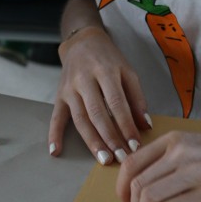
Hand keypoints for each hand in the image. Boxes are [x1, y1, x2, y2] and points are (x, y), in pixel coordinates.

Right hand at [48, 27, 151, 163]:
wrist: (82, 41)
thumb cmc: (108, 59)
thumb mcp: (127, 71)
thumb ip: (137, 97)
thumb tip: (145, 126)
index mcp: (105, 71)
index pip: (116, 102)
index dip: (126, 125)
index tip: (135, 145)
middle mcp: (85, 79)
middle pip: (97, 113)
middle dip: (110, 138)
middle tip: (121, 158)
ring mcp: (70, 88)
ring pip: (80, 118)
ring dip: (91, 141)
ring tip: (103, 159)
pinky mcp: (59, 94)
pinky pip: (56, 116)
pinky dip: (54, 134)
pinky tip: (56, 151)